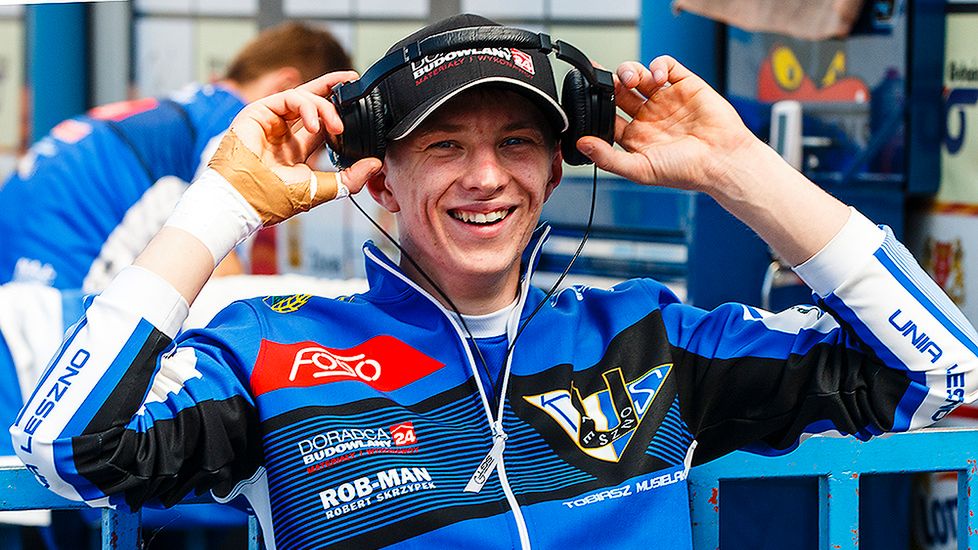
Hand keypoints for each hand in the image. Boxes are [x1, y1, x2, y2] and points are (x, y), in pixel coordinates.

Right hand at [218, 71, 382, 223]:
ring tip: (337, 127)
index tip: (360, 105)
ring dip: (326, 108)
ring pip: (304, 97)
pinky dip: (308, 106)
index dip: (338, 113)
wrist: (241, 202)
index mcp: (295, 150)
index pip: (321, 124)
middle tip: (354, 83)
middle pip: (312, 101)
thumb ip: (347, 179)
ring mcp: (270, 121)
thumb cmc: (269, 200)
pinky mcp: (258, 112)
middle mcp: (283, 133)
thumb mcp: (318, 189)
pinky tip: (315, 124)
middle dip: (334, 88)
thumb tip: (374, 165)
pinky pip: (289, 97)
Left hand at [577, 56, 760, 192]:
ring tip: (632, 79)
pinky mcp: (684, 84)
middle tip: (607, 82)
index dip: (597, 104)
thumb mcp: (640, 170)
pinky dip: (657, 65)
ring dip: (630, 71)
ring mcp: (666, 99)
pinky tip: (658, 78)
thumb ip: (608, 158)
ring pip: (640, 75)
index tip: (588, 97)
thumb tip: (582, 145)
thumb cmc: (686, 171)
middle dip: (611, 83)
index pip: (608, 115)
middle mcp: (649, 116)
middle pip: (621, 91)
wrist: (722, 161)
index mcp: (636, 136)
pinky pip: (665, 66)